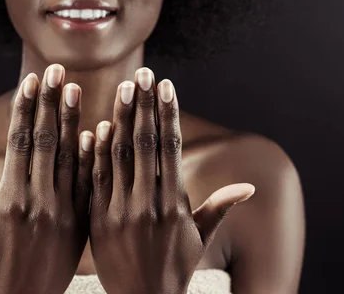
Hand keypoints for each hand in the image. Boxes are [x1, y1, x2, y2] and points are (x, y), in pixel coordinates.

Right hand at [0, 64, 93, 293]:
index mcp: (10, 200)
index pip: (19, 143)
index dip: (24, 109)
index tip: (30, 81)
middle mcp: (38, 201)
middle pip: (45, 142)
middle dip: (48, 103)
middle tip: (54, 69)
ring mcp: (64, 212)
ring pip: (71, 157)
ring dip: (73, 121)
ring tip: (74, 88)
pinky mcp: (82, 223)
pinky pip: (89, 183)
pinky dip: (93, 156)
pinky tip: (99, 130)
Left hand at [89, 67, 254, 293]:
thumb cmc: (174, 268)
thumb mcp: (199, 239)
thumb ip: (218, 208)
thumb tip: (249, 187)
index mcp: (174, 204)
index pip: (170, 147)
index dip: (167, 113)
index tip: (165, 85)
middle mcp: (148, 203)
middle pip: (144, 144)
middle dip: (143, 106)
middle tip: (141, 74)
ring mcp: (119, 210)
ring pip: (117, 156)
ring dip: (119, 120)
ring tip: (121, 89)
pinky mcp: (97, 219)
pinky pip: (94, 179)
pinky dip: (94, 152)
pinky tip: (94, 127)